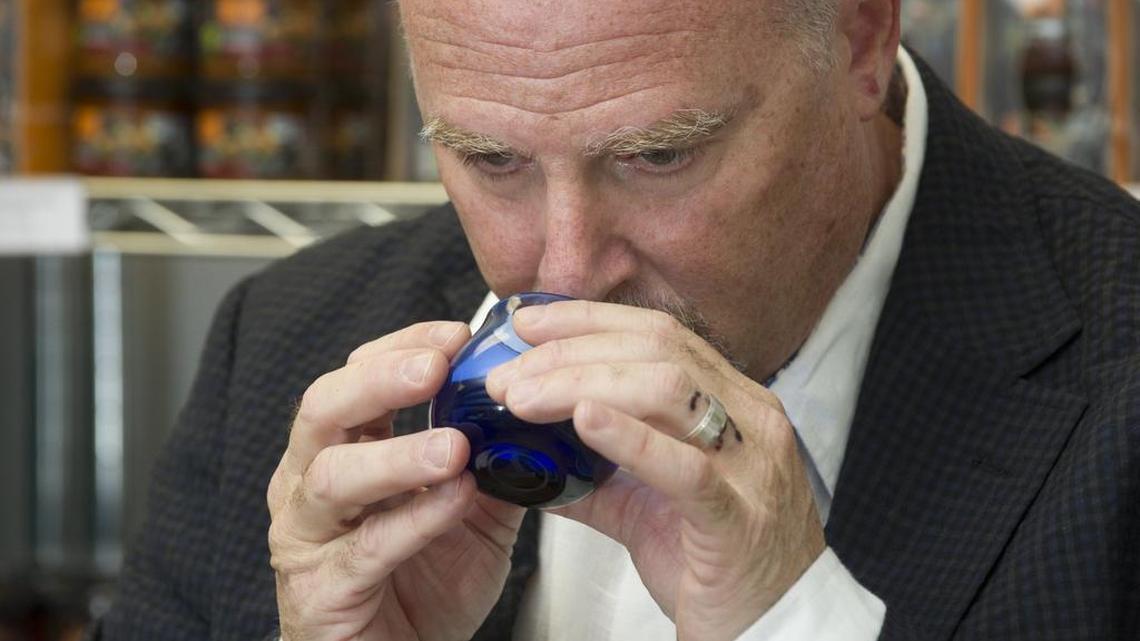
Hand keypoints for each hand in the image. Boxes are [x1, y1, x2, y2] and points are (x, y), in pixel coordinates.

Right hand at [267, 321, 525, 640]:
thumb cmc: (424, 585)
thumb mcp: (471, 509)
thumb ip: (494, 460)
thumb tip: (537, 411)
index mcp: (343, 450)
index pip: (357, 375)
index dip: (402, 346)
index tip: (457, 334)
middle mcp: (310, 483)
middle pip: (324, 409)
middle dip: (380, 380)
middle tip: (436, 366)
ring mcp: (307, 537)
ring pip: (332, 477)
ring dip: (398, 455)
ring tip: (455, 447)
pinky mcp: (320, 590)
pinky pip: (366, 548)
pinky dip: (415, 520)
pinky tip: (455, 502)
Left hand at [485, 301, 825, 640]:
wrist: (776, 633)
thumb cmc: (718, 569)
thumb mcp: (647, 506)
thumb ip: (595, 473)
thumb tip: (527, 454)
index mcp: (733, 404)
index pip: (658, 334)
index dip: (587, 319)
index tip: (527, 322)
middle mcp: (751, 421)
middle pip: (657, 350)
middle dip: (570, 351)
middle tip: (507, 375)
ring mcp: (752, 466)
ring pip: (669, 391)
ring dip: (581, 383)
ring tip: (524, 399)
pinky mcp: (739, 520)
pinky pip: (687, 468)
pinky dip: (631, 438)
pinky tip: (585, 420)